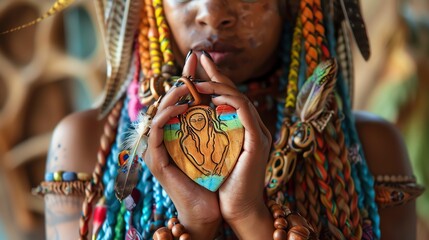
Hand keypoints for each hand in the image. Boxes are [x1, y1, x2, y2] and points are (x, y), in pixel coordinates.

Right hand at [144, 52, 220, 238]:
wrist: (214, 208)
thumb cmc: (219, 177)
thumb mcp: (221, 142)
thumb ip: (219, 122)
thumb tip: (229, 97)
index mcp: (181, 132)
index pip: (184, 100)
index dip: (191, 78)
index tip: (201, 59)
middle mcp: (168, 137)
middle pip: (170, 102)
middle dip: (182, 79)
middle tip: (193, 60)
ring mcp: (160, 148)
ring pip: (160, 113)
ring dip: (173, 96)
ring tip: (185, 85)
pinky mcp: (157, 159)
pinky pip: (156, 132)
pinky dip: (166, 117)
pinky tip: (181, 108)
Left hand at [195, 54, 273, 237]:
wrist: (237, 209)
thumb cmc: (222, 184)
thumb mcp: (213, 154)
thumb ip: (209, 135)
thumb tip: (189, 119)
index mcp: (244, 129)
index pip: (229, 98)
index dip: (216, 79)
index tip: (199, 66)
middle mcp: (253, 127)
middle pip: (235, 92)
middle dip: (216, 73)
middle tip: (200, 57)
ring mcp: (258, 133)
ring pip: (240, 98)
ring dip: (218, 86)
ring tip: (197, 81)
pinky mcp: (258, 142)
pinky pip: (244, 112)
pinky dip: (229, 102)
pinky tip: (212, 98)